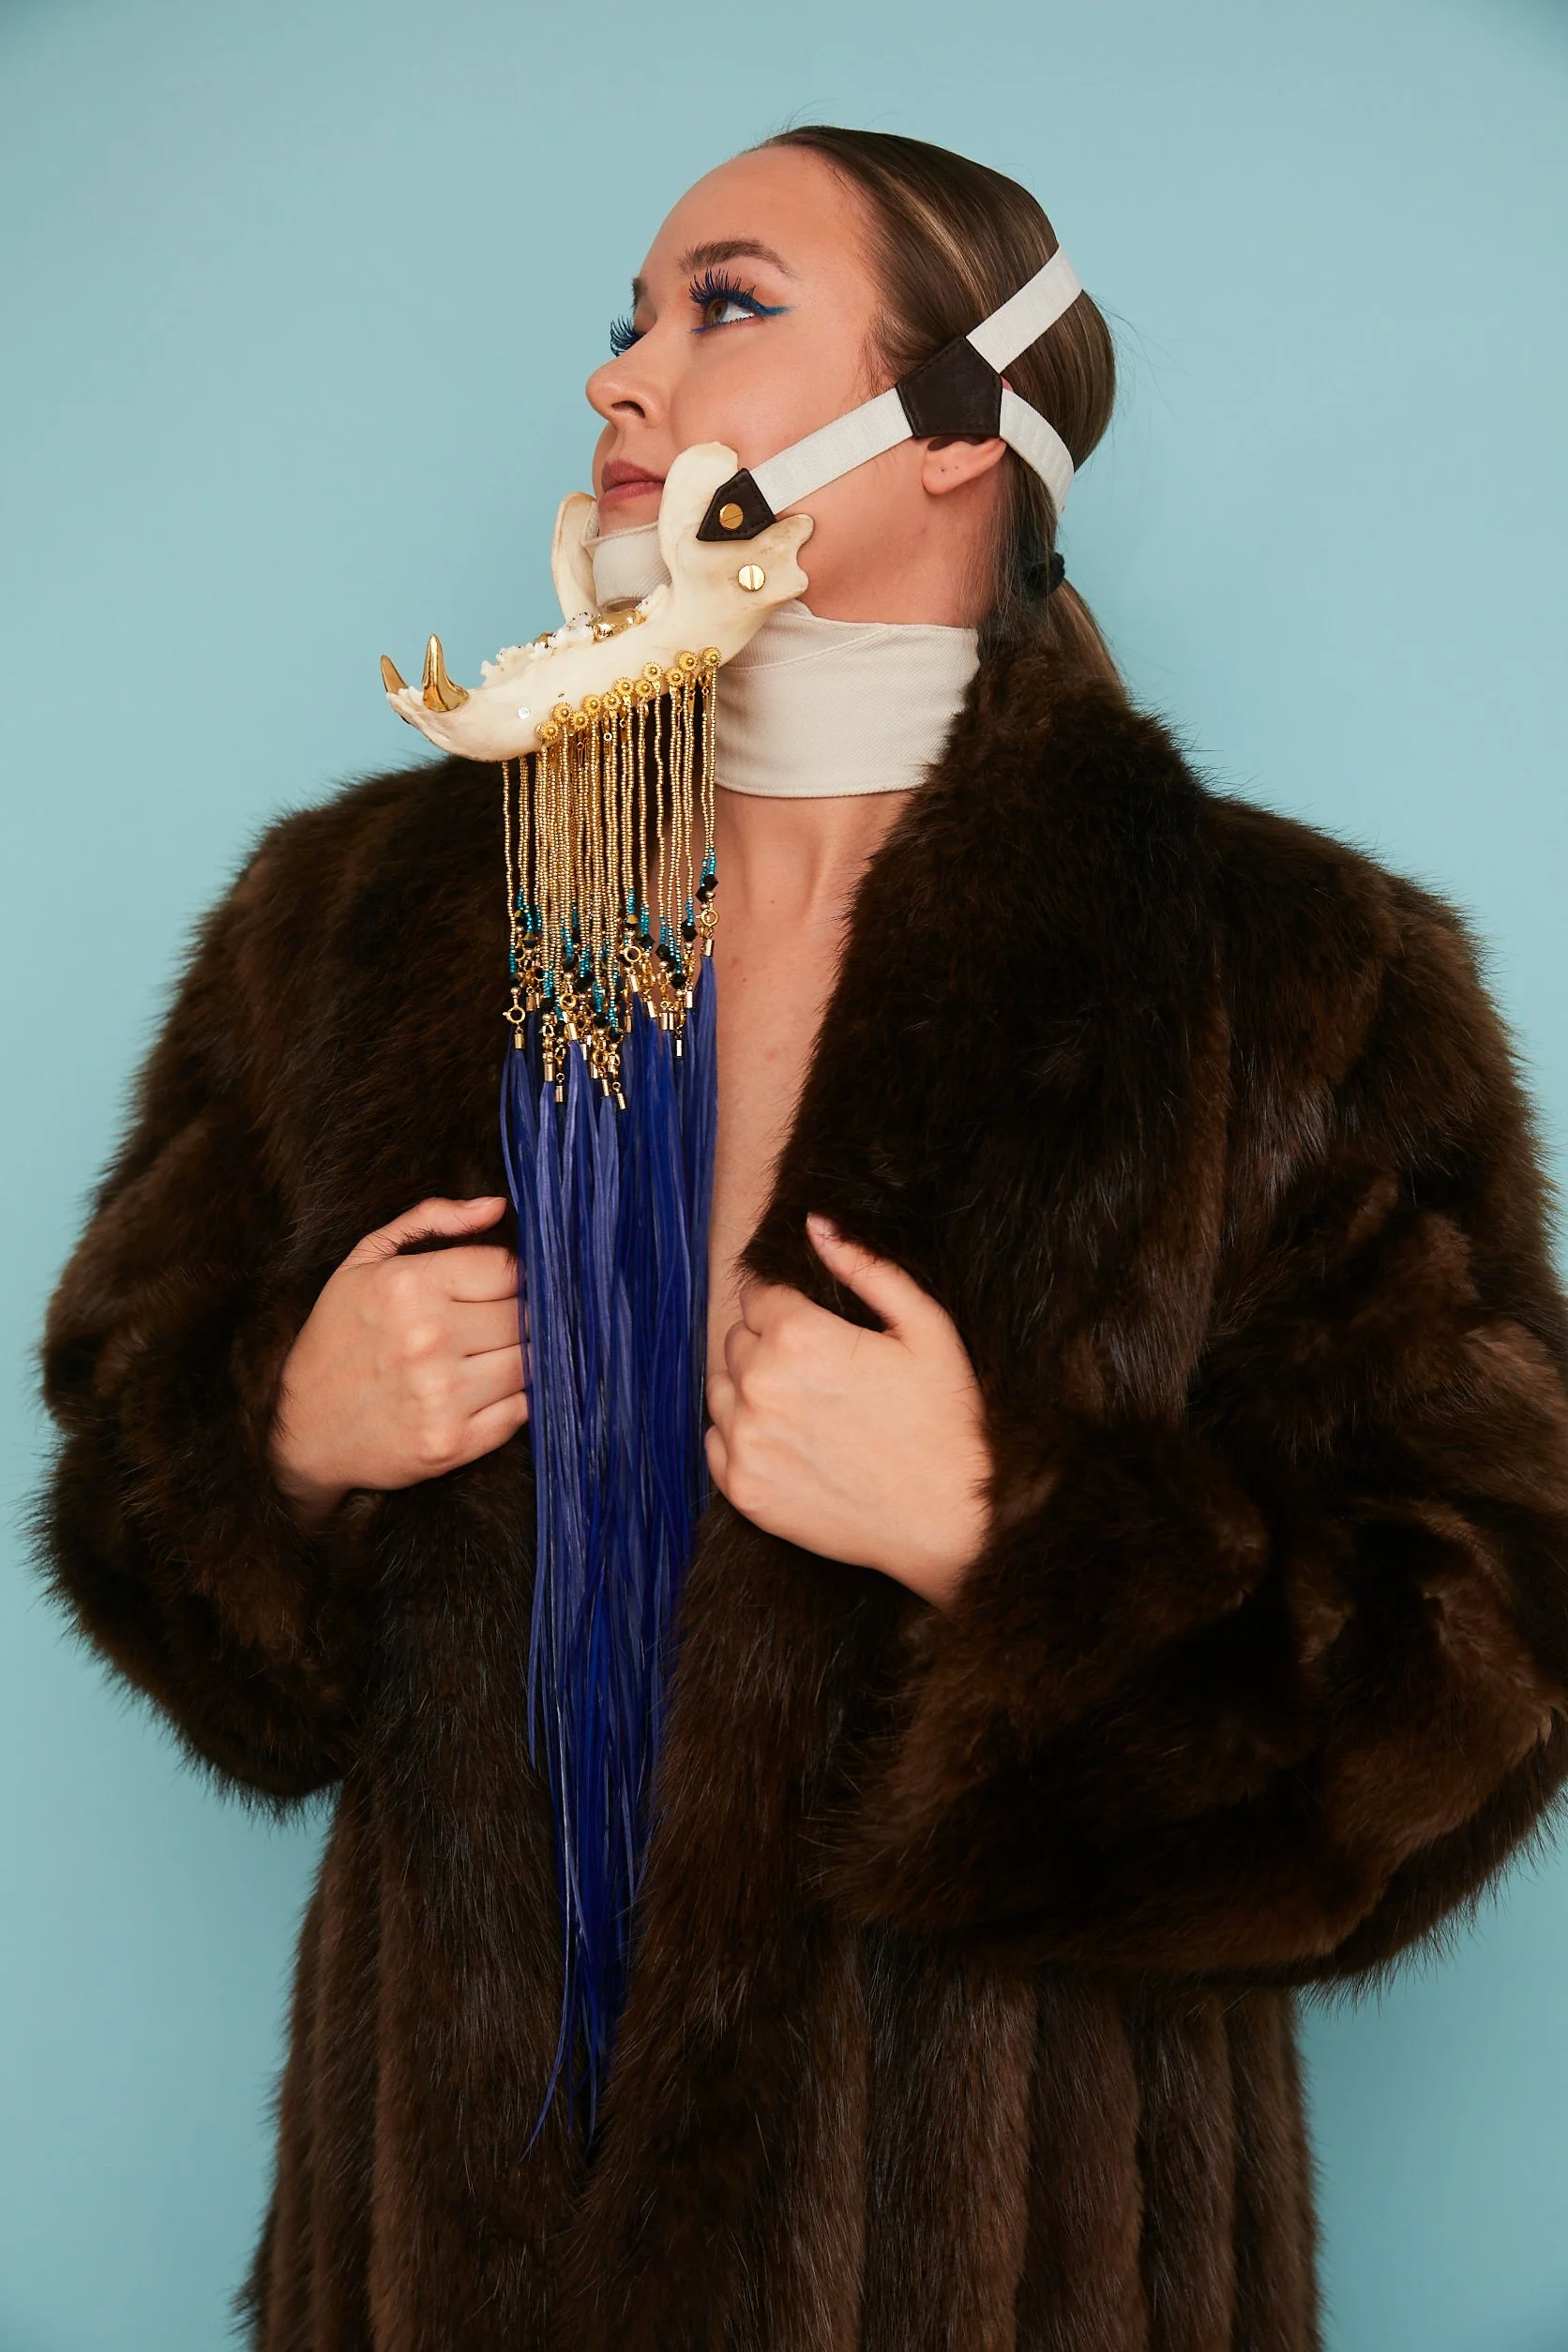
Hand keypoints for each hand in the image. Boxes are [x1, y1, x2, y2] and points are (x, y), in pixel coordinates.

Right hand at [268, 1196, 525, 1526]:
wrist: (304, 1430)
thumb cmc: (339, 1337)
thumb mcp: (365, 1261)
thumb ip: (430, 1220)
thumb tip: (496, 1206)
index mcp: (408, 1286)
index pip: (508, 1269)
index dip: (512, 1276)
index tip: (498, 1287)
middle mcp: (428, 1338)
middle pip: (525, 1315)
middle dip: (518, 1316)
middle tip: (494, 1324)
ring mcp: (442, 1395)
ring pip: (529, 1362)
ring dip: (519, 1357)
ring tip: (489, 1356)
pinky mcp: (452, 1444)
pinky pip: (521, 1411)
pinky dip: (514, 1399)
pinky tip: (486, 1391)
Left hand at [704, 1213, 991, 1605]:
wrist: (950, 1520)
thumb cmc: (946, 1420)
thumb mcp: (925, 1327)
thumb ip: (867, 1268)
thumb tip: (816, 1223)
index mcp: (800, 1336)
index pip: (758, 1294)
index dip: (788, 1304)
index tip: (817, 1326)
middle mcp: (761, 1385)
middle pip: (737, 1339)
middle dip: (770, 1343)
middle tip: (819, 1371)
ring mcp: (746, 1440)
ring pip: (721, 1387)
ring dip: (751, 1387)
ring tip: (804, 1406)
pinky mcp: (743, 1488)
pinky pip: (715, 1440)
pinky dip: (741, 1434)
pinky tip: (788, 1441)